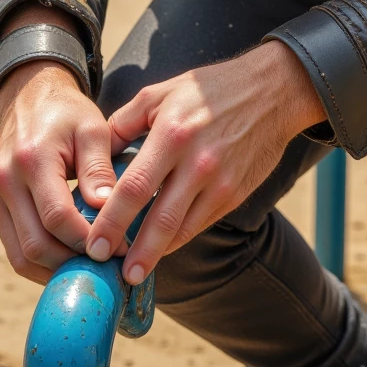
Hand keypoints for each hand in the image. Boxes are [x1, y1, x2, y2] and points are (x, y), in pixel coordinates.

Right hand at [0, 61, 119, 285]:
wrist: (28, 97)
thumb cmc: (68, 113)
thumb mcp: (93, 129)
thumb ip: (99, 169)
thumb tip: (107, 209)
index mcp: (31, 160)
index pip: (58, 218)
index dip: (89, 240)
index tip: (119, 250)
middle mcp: (3, 182)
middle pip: (36, 246)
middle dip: (74, 264)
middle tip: (108, 269)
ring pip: (21, 256)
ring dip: (56, 271)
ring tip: (91, 271)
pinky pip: (14, 247)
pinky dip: (41, 261)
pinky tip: (70, 260)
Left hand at [84, 42, 322, 285]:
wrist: (272, 92)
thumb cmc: (209, 90)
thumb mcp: (159, 94)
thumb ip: (122, 124)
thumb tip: (94, 159)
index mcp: (172, 135)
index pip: (135, 187)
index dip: (112, 220)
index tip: (94, 244)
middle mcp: (198, 163)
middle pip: (161, 219)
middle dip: (136, 252)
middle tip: (116, 276)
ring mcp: (220, 182)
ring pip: (184, 229)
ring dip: (158, 254)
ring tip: (134, 273)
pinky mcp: (235, 194)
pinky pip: (202, 223)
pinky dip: (180, 238)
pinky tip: (162, 248)